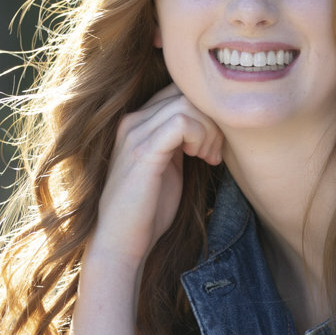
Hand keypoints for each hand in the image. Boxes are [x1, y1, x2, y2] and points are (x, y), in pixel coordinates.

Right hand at [93, 85, 223, 269]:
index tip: (211, 148)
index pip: (177, 92)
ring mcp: (135, 134)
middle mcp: (132, 121)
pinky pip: (182, 122)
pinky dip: (200, 137)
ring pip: (186, 104)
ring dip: (208, 130)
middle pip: (184, 93)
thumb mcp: (167, 168)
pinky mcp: (143, 152)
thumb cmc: (146, 212)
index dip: (202, 114)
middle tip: (214, 154)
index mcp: (137, 123)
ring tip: (208, 158)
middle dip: (210, 120)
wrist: (120, 242)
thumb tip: (208, 127)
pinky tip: (200, 158)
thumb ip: (179, 144)